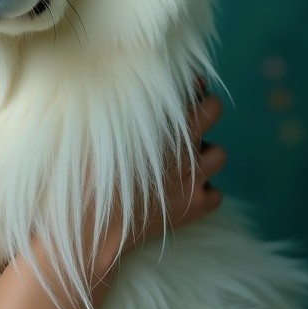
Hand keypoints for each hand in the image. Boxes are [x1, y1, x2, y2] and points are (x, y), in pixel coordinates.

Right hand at [97, 83, 225, 277]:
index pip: (193, 88)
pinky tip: (183, 191)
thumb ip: (120, 107)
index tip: (183, 88)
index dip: (190, 85)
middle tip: (187, 117)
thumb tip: (127, 89)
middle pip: (214, 110)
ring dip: (205, 153)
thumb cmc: (88, 170)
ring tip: (183, 158)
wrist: (92, 222)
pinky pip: (216, 194)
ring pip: (219, 154)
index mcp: (162, 120)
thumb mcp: (96, 126)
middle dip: (204, 109)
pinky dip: (204, 191)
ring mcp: (194, 176)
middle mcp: (185, 143)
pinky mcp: (196, 206)